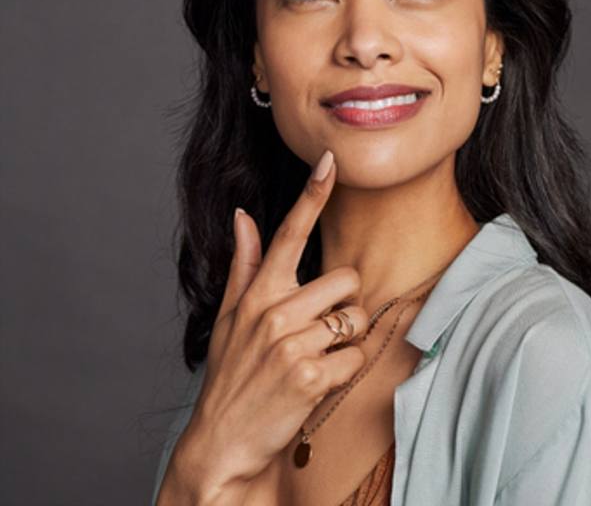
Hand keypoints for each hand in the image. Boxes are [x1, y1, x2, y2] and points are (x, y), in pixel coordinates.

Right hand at [169, 149, 367, 498]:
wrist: (223, 442)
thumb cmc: (231, 376)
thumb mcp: (229, 318)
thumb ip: (244, 265)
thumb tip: (244, 215)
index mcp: (257, 293)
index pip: (288, 233)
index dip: (312, 195)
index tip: (330, 160)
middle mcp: (273, 312)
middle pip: (347, 280)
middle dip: (342, 306)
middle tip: (317, 333)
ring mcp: (291, 344)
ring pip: (355, 320)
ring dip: (345, 341)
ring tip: (314, 359)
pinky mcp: (309, 376)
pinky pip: (355, 358)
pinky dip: (345, 373)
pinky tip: (317, 384)